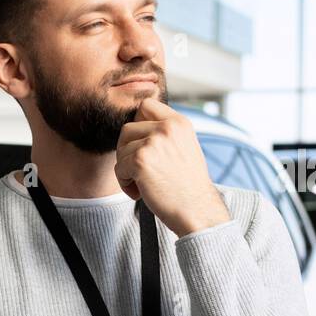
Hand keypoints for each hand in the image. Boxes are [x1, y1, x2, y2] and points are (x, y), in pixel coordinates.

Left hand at [114, 97, 231, 236]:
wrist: (197, 210)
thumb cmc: (188, 186)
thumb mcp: (184, 148)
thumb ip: (164, 134)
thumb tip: (136, 125)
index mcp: (180, 122)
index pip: (146, 105)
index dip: (138, 124)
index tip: (142, 146)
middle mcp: (167, 128)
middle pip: (127, 129)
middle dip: (127, 151)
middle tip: (139, 170)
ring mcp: (153, 142)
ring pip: (121, 150)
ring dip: (126, 169)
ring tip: (143, 183)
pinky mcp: (140, 160)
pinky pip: (119, 167)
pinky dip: (125, 183)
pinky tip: (139, 192)